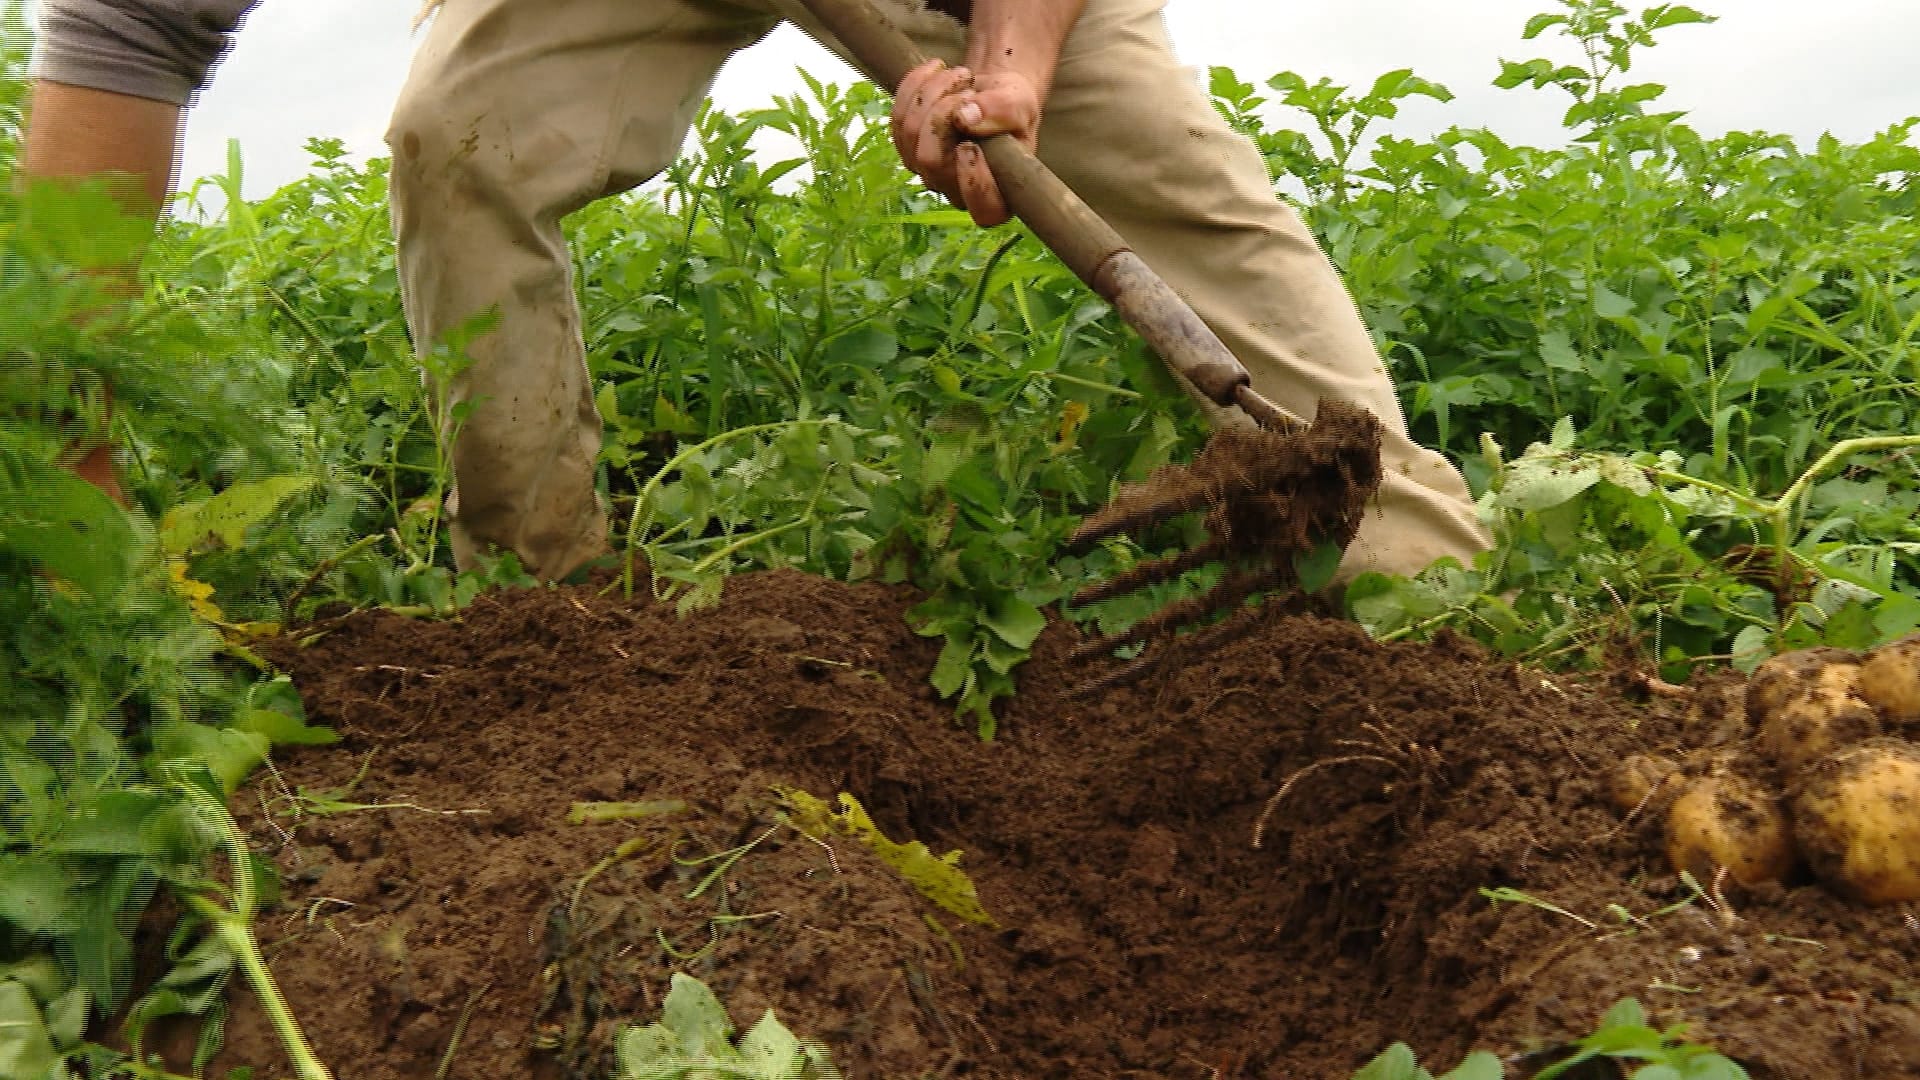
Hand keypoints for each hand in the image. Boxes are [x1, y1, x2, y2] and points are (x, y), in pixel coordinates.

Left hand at [890, 59, 1041, 227]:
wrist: (991, 92)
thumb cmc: (1013, 106)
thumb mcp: (1021, 104)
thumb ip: (1003, 112)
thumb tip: (966, 118)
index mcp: (997, 195)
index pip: (984, 211)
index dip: (973, 181)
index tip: (971, 146)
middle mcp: (957, 191)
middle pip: (932, 160)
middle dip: (945, 112)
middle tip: (969, 87)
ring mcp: (928, 171)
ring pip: (910, 132)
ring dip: (934, 92)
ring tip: (963, 75)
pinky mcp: (907, 147)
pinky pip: (898, 115)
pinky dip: (916, 85)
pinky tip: (937, 69)